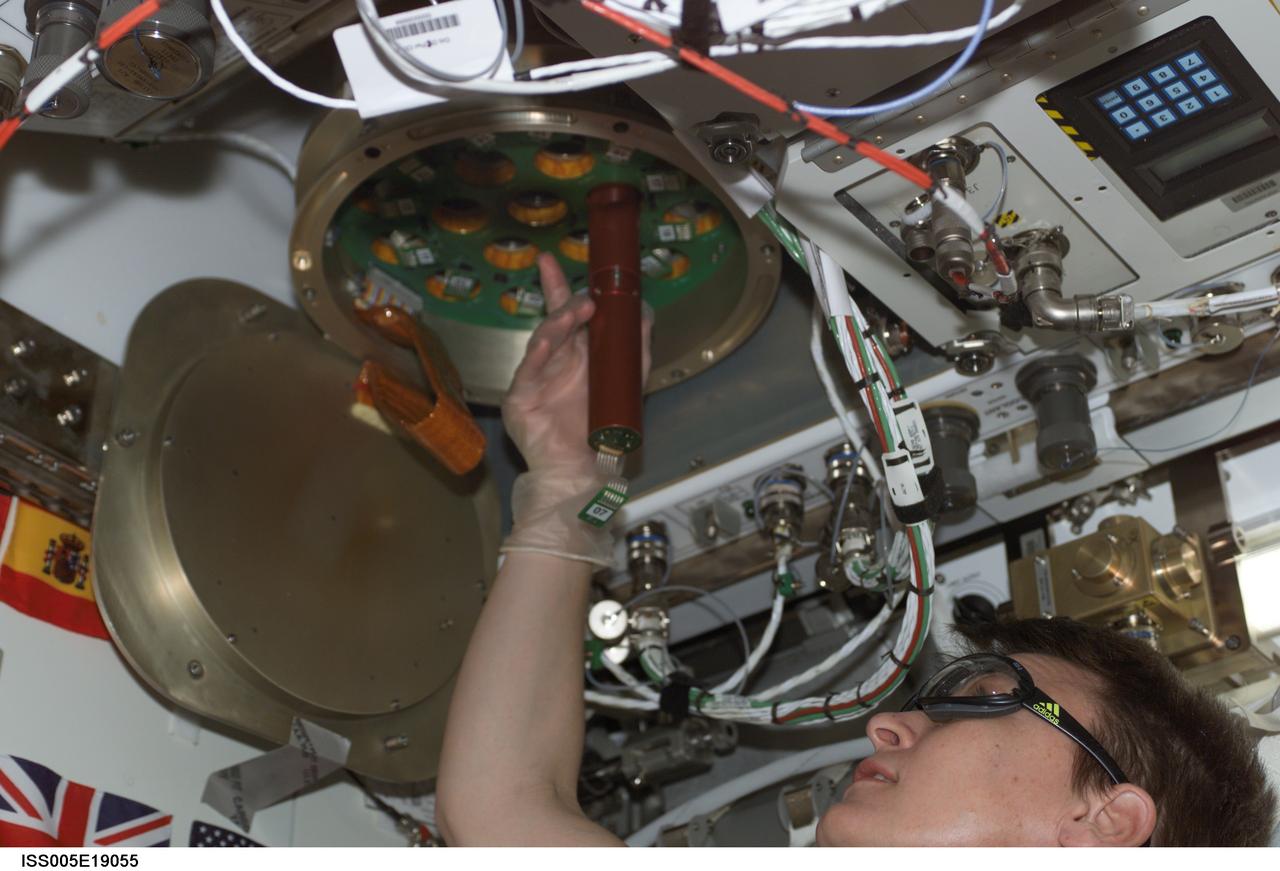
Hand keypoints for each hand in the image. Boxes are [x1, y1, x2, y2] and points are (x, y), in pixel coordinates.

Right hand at [503, 253, 650, 473]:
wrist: (580, 467)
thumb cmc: (600, 425)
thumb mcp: (627, 378)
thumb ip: (636, 345)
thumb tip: (644, 308)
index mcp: (574, 352)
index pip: (564, 312)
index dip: (557, 286)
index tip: (549, 261)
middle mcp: (553, 359)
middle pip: (552, 320)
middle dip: (563, 302)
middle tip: (582, 297)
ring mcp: (535, 377)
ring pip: (542, 341)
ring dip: (558, 324)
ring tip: (574, 313)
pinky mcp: (521, 398)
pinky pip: (528, 372)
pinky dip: (538, 355)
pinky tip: (545, 343)